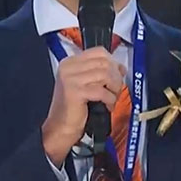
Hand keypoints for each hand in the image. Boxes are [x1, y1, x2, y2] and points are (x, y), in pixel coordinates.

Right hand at [42, 48, 125, 165]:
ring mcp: (70, 79)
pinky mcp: (75, 92)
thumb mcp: (86, 85)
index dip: (113, 62)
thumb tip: (120, 67)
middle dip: (116, 77)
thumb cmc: (73, 110)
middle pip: (104, 62)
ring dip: (114, 88)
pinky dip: (109, 99)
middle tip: (115, 90)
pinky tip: (106, 106)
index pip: (98, 52)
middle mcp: (68, 68)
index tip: (118, 73)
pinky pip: (102, 90)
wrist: (59, 129)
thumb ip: (100, 73)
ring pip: (105, 74)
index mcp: (70, 63)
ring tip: (111, 99)